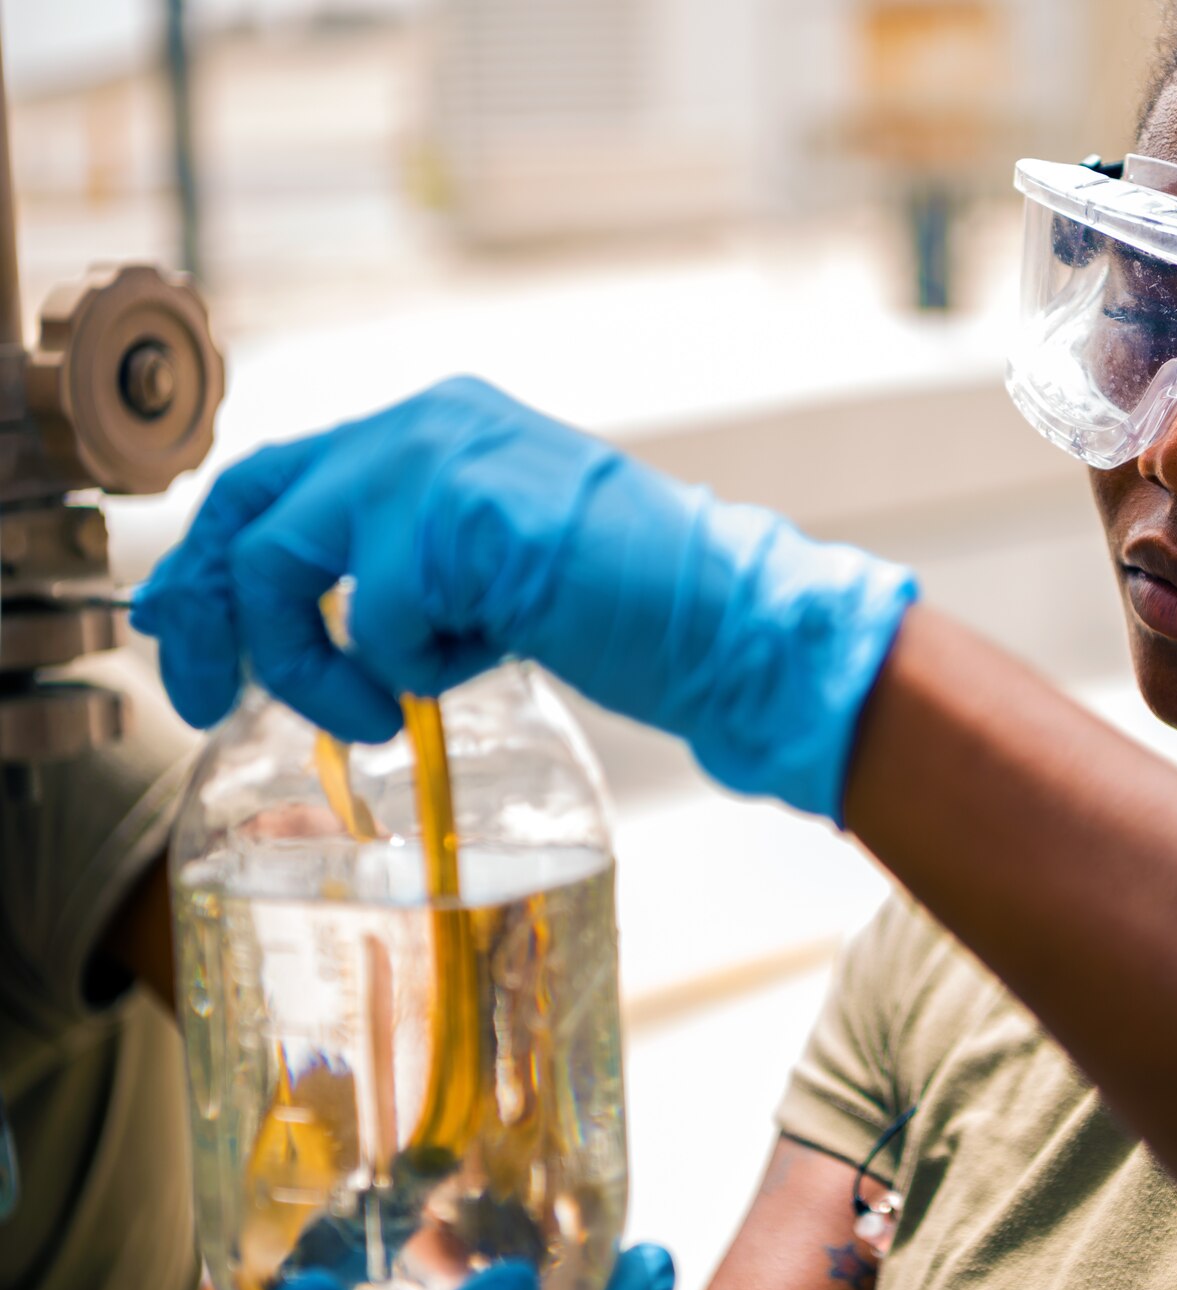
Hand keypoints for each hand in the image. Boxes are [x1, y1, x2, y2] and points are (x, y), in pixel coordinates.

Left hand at [133, 378, 917, 821]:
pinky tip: (485, 663)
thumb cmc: (622, 607)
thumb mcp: (483, 568)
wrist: (724, 615)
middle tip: (206, 692)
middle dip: (213, 609)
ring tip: (378, 712)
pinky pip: (379, 617)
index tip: (182, 635)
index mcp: (433, 425)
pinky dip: (413, 668)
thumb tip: (277, 621)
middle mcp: (425, 421)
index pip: (279, 475)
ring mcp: (440, 458)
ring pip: (291, 564)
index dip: (212, 558)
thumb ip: (394, 566)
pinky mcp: (463, 514)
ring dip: (317, 662)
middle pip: (253, 503)